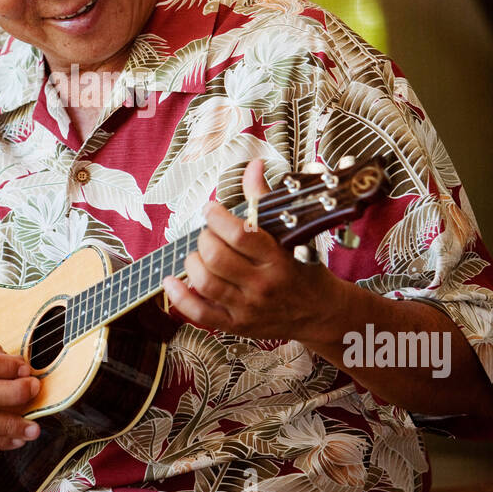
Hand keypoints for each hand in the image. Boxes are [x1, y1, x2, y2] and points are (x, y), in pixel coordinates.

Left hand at [161, 160, 336, 341]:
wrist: (321, 314)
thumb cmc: (302, 268)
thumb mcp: (291, 234)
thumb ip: (264, 200)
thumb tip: (253, 166)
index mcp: (278, 259)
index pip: (240, 235)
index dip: (217, 217)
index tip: (211, 209)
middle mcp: (262, 285)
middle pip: (216, 257)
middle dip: (204, 237)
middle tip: (208, 233)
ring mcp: (248, 308)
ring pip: (204, 283)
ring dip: (192, 261)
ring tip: (199, 253)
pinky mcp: (236, 325)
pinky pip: (199, 314)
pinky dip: (179, 297)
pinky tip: (171, 281)